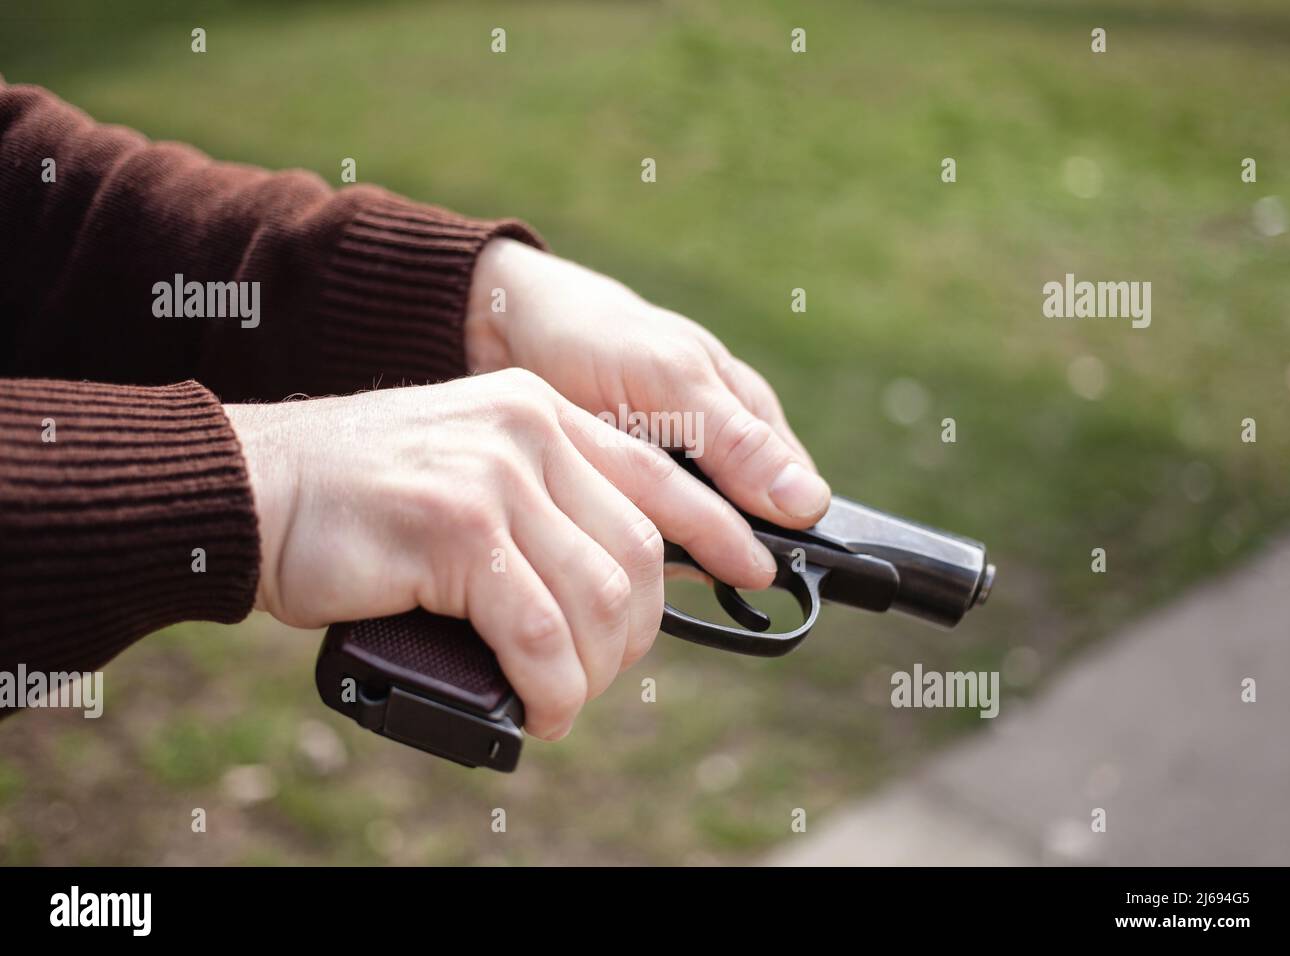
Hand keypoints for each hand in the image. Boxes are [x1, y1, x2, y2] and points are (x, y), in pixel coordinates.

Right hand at [224, 370, 775, 739]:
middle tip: (602, 675)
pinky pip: (539, 631)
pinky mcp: (454, 527)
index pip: (659, 473)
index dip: (717, 529)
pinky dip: (553, 686)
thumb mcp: (468, 473)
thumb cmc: (355, 502)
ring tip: (562, 703)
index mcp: (541, 413)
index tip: (756, 570)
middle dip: (638, 634)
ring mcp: (493, 475)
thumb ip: (541, 507)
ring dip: (591, 672)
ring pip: (599, 596)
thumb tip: (612, 591)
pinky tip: (542, 709)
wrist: (250, 487)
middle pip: (639, 551)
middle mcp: (529, 430)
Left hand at [466, 239, 830, 527]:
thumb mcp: (670, 380)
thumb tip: (811, 506)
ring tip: (627, 555)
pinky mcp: (625, 509)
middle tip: (667, 555)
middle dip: (714, 559)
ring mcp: (672, 490)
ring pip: (693, 552)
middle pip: (744, 539)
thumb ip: (734, 441)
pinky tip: (604, 555)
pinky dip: (628, 555)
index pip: (797, 508)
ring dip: (665, 562)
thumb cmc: (596, 338)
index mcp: (751, 422)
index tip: (747, 568)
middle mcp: (720, 463)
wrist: (508, 330)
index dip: (781, 546)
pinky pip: (644, 551)